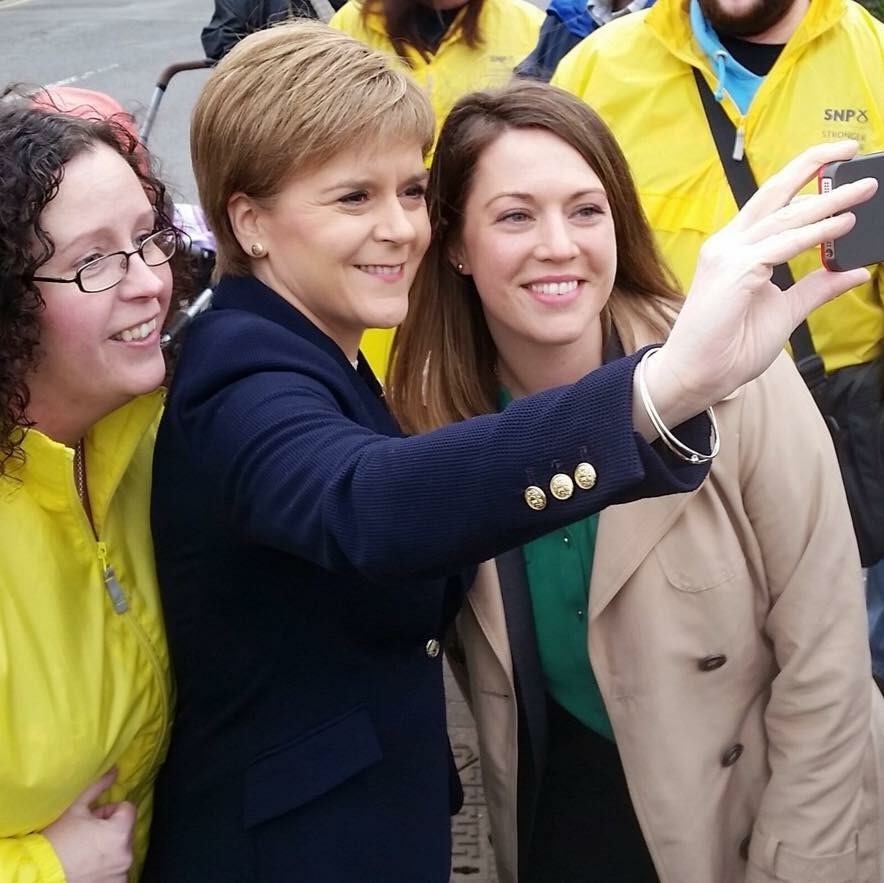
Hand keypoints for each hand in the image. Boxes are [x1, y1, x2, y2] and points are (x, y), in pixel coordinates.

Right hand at [43, 768, 135, 882]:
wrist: (39, 874)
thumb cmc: (58, 840)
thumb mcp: (76, 808)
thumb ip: (98, 786)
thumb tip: (115, 770)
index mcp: (120, 832)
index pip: (127, 809)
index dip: (109, 811)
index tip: (93, 819)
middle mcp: (126, 854)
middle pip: (126, 830)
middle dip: (110, 829)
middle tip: (87, 835)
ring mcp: (121, 872)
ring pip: (121, 849)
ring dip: (110, 848)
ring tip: (86, 852)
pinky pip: (118, 869)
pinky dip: (108, 866)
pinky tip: (90, 865)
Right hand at [648, 140, 876, 423]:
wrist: (698, 375)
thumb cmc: (729, 347)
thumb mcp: (785, 312)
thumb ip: (816, 288)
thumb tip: (854, 272)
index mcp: (735, 250)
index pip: (772, 204)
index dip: (804, 180)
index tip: (838, 165)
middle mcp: (728, 245)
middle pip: (774, 194)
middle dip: (813, 167)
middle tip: (851, 150)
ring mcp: (727, 256)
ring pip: (784, 217)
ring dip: (828, 202)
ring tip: (863, 190)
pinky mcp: (734, 272)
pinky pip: (784, 245)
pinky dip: (816, 234)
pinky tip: (843, 226)